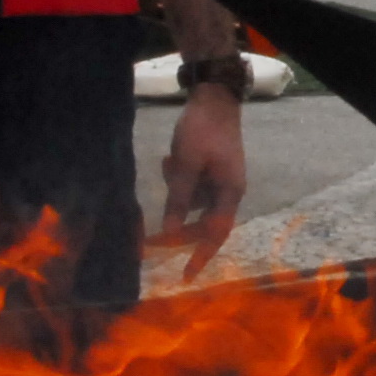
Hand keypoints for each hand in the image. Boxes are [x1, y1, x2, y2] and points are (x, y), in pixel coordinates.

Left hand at [159, 86, 247, 272]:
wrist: (215, 97)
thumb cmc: (203, 130)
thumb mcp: (185, 165)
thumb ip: (178, 200)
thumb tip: (168, 234)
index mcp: (229, 193)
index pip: (215, 234)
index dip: (200, 257)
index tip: (184, 277)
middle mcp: (228, 192)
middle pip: (201, 222)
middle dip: (176, 227)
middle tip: (147, 239)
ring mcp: (220, 181)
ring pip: (192, 203)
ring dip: (176, 193)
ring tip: (168, 162)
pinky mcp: (212, 171)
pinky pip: (191, 187)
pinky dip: (179, 180)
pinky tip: (169, 159)